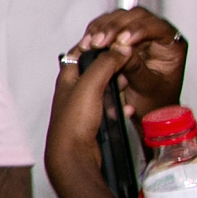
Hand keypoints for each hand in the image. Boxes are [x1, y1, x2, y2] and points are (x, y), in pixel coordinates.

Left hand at [44, 37, 133, 189]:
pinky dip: (120, 108)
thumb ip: (105, 63)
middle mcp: (73, 91)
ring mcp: (83, 107)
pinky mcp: (93, 121)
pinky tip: (127, 111)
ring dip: (119, 89)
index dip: (97, 45)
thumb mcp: (90, 85)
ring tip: (128, 88)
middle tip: (127, 67)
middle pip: (97, 71)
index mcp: (67, 78)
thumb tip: (119, 48)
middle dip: (114, 69)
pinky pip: (110, 110)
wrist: (74, 155)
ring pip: (106, 90)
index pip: (81, 53)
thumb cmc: (73, 122)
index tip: (116, 42)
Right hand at [72, 6, 185, 112]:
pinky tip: (88, 41)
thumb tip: (122, 48)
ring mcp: (139, 35)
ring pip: (120, 18)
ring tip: (92, 42)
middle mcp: (157, 36)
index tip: (120, 40)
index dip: (137, 29)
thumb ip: (136, 67)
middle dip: (115, 26)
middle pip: (136, 16)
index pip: (156, 26)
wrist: (148, 113)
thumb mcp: (147, 87)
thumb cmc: (155, 103)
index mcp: (171, 46)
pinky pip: (109, 26)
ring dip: (103, 27)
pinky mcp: (122, 39)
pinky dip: (97, 31)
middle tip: (100, 41)